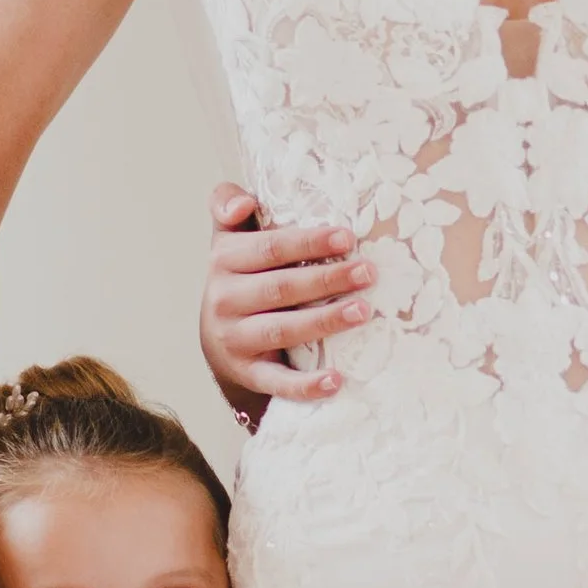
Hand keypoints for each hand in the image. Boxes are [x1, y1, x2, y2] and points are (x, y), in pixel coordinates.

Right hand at [201, 182, 374, 417]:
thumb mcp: (230, 238)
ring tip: (363, 311)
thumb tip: (243, 203)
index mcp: (224, 260)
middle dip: (328, 279)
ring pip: (282, 330)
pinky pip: (278, 382)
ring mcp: (235, 339)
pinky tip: (336, 380)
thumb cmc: (242, 278)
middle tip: (369, 272)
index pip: (269, 248)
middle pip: (281, 287)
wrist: (219, 338)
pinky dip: (306, 384)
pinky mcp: (248, 373)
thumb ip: (229, 206)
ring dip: (325, 321)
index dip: (309, 242)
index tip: (347, 237)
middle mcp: (224, 299)